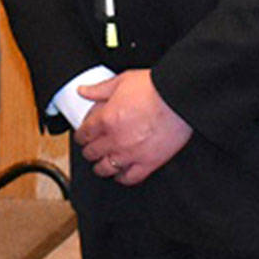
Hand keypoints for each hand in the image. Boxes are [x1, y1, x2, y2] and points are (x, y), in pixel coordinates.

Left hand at [75, 69, 192, 184]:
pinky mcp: (148, 163)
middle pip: (92, 153)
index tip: (82, 136)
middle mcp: (114, 139)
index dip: (80, 136)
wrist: (178, 98)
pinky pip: (129, 178)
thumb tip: (84, 91)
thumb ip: (99, 89)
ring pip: (106, 168)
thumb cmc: (154, 88)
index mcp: (105, 119)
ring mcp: (130, 154)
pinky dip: (122, 178)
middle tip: (90, 149)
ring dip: (100, 167)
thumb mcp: (122, 80)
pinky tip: (120, 174)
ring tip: (100, 164)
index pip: (84, 134)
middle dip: (88, 151)